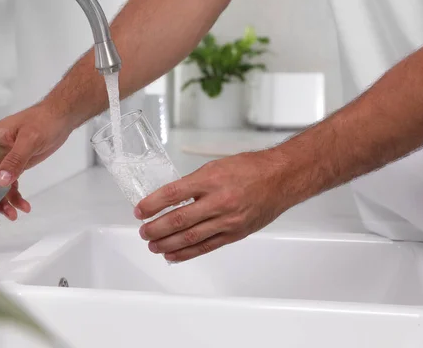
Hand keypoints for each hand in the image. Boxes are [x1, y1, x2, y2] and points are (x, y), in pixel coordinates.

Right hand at [0, 104, 72, 228]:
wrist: (60, 119)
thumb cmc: (43, 121)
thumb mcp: (29, 140)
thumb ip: (15, 160)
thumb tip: (0, 181)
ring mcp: (2, 160)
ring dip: (3, 203)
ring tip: (12, 215)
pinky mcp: (14, 166)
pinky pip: (10, 186)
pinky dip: (15, 198)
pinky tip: (23, 206)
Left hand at [134, 150, 292, 261]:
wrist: (281, 179)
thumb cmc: (250, 169)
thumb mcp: (216, 167)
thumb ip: (194, 183)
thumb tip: (171, 198)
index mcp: (211, 179)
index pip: (173, 194)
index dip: (153, 204)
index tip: (141, 210)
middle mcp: (219, 201)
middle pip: (179, 219)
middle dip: (156, 228)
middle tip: (143, 231)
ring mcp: (227, 220)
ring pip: (190, 237)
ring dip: (167, 243)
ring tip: (152, 245)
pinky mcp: (234, 233)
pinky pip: (206, 246)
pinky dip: (186, 253)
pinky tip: (172, 254)